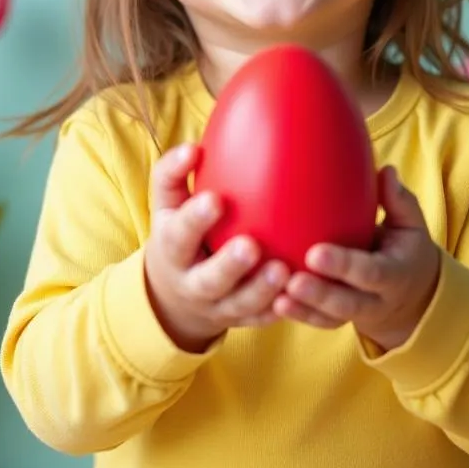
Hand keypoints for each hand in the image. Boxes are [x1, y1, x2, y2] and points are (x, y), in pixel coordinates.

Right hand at [144, 143, 290, 352]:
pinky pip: (261, 318)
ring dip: (261, 290)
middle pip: (209, 279)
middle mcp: (192, 283)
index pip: (179, 234)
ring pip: (240, 304)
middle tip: (251, 245)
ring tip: (284, 270)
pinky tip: (301, 293)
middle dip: (229, 265)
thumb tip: (193, 148)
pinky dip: (280, 309)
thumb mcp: (167, 204)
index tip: (215, 200)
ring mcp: (218, 306)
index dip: (195, 219)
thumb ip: (174, 173)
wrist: (174, 292)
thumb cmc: (179, 231)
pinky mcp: (241, 319)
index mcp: (172, 249)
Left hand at [274, 166, 440, 352]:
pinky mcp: (340, 320)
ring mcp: (359, 314)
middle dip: (320, 293)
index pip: (372, 272)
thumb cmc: (404, 248)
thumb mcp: (410, 225)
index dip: (345, 265)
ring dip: (304, 309)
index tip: (315, 252)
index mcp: (396, 274)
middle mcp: (378, 300)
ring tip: (277, 297)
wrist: (412, 294)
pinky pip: (319, 323)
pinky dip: (299, 315)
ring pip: (331, 318)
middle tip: (292, 281)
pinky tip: (274, 303)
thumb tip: (386, 171)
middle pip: (349, 303)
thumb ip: (398, 201)